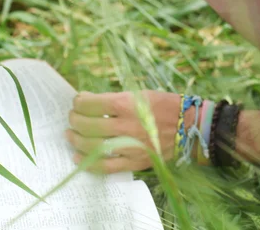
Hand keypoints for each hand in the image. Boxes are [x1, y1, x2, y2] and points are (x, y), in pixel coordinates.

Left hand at [65, 90, 195, 172]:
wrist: (188, 125)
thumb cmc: (163, 105)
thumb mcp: (139, 94)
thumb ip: (115, 98)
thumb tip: (88, 100)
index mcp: (128, 103)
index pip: (92, 104)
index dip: (79, 102)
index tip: (77, 101)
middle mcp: (126, 125)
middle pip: (89, 125)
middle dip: (75, 120)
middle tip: (72, 117)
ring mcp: (130, 145)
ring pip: (93, 146)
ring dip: (77, 140)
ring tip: (71, 135)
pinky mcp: (134, 161)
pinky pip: (106, 166)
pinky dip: (89, 163)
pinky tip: (78, 157)